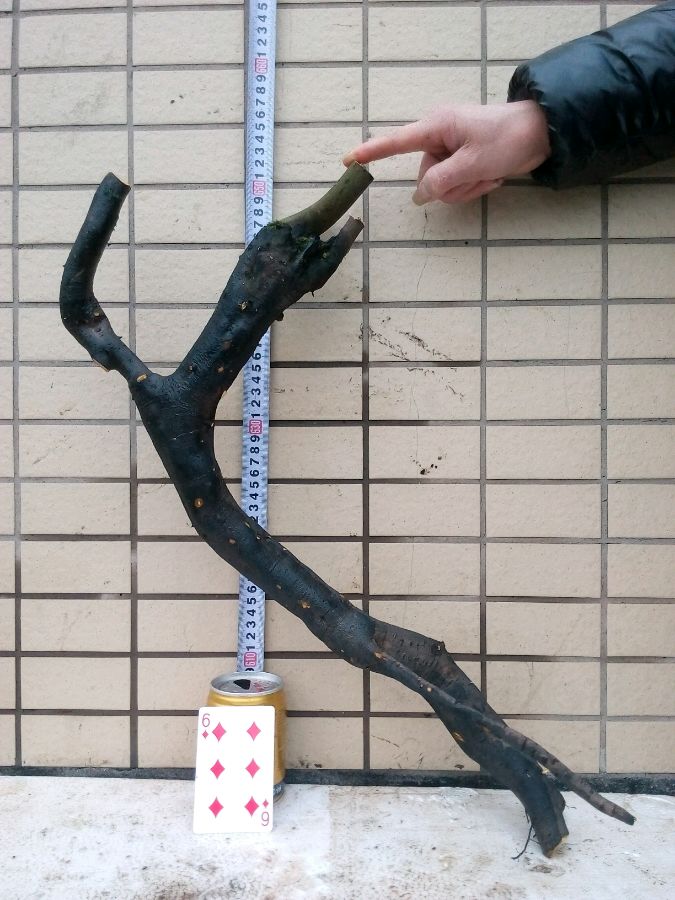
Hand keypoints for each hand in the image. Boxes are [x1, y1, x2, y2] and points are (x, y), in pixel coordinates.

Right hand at [343, 101, 550, 204]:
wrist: (543, 135)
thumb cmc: (508, 139)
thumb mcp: (473, 164)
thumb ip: (441, 181)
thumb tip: (420, 196)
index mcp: (437, 127)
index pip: (397, 142)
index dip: (372, 152)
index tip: (348, 160)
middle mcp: (440, 137)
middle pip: (427, 176)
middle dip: (451, 186)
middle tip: (478, 177)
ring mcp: (452, 150)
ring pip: (443, 185)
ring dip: (466, 188)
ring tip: (489, 176)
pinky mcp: (464, 160)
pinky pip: (457, 185)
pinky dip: (473, 187)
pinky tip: (493, 177)